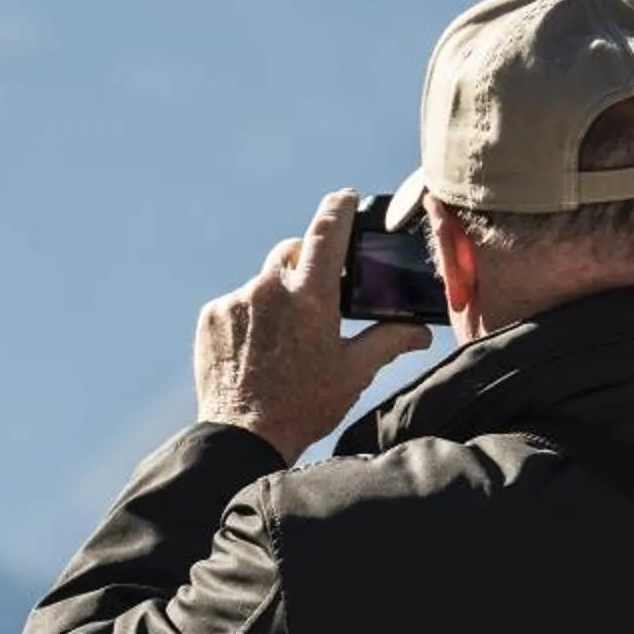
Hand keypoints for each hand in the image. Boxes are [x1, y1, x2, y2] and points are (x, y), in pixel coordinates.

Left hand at [194, 191, 434, 461]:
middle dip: (306, 264)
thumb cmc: (304, 405)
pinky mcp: (212, 316)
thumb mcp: (353, 372)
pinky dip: (248, 316)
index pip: (327, 231)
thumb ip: (388, 341)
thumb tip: (421, 333)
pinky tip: (255, 348)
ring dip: (275, 296)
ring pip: (262, 281)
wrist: (244, 436)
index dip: (338, 207)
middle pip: (292, 252)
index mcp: (311, 296)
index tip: (345, 197)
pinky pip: (236, 302)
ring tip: (283, 338)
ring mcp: (236, 300)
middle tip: (316, 295)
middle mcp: (269, 289)